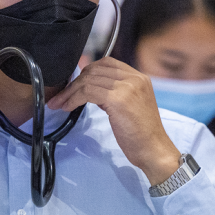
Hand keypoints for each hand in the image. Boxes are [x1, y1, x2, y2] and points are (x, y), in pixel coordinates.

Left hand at [47, 57, 179, 185]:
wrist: (154, 151)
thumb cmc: (141, 135)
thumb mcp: (131, 106)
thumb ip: (115, 92)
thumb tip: (90, 88)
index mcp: (139, 77)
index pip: (107, 63)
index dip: (87, 72)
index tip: (74, 86)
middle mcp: (135, 78)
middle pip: (95, 70)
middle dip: (74, 82)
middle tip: (61, 96)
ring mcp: (127, 87)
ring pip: (89, 80)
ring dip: (70, 92)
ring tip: (60, 103)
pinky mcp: (118, 99)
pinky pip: (87, 92)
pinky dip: (73, 99)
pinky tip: (68, 107)